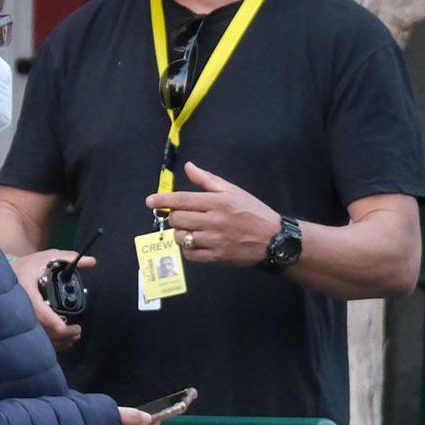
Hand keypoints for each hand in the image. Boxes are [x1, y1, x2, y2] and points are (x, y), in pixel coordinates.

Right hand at [11, 249, 93, 350]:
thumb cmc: (25, 268)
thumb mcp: (45, 258)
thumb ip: (68, 259)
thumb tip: (92, 262)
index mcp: (27, 292)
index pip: (43, 315)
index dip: (59, 326)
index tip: (76, 327)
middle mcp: (21, 309)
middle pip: (44, 332)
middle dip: (64, 335)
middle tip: (77, 331)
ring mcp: (18, 320)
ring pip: (40, 340)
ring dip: (59, 342)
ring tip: (73, 336)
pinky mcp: (19, 327)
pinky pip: (35, 341)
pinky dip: (50, 344)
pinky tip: (61, 340)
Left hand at [146, 162, 280, 267]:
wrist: (274, 239)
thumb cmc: (253, 212)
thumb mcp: (233, 191)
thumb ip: (208, 180)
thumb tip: (189, 167)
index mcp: (218, 202)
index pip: (183, 199)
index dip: (163, 200)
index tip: (150, 201)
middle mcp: (214, 221)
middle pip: (178, 219)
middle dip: (174, 217)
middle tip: (180, 216)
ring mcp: (215, 241)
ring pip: (182, 237)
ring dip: (180, 233)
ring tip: (190, 230)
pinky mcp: (217, 257)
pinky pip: (190, 255)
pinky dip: (188, 249)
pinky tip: (195, 243)